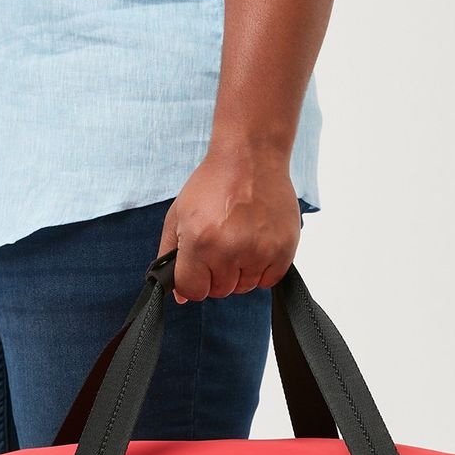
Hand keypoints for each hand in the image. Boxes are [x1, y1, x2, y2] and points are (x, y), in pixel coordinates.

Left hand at [158, 145, 300, 303]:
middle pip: (220, 291)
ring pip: (245, 287)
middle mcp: (230, 250)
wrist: (250, 158)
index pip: (194, 291)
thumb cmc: (213, 184)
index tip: (199, 266)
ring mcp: (259, 252)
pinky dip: (262, 268)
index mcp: (200, 243)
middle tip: (221, 244)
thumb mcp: (178, 216)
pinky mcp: (283, 250)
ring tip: (240, 240)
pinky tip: (257, 243)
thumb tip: (180, 296)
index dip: (194, 280)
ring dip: (240, 271)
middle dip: (217, 274)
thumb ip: (171, 256)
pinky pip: (269, 280)